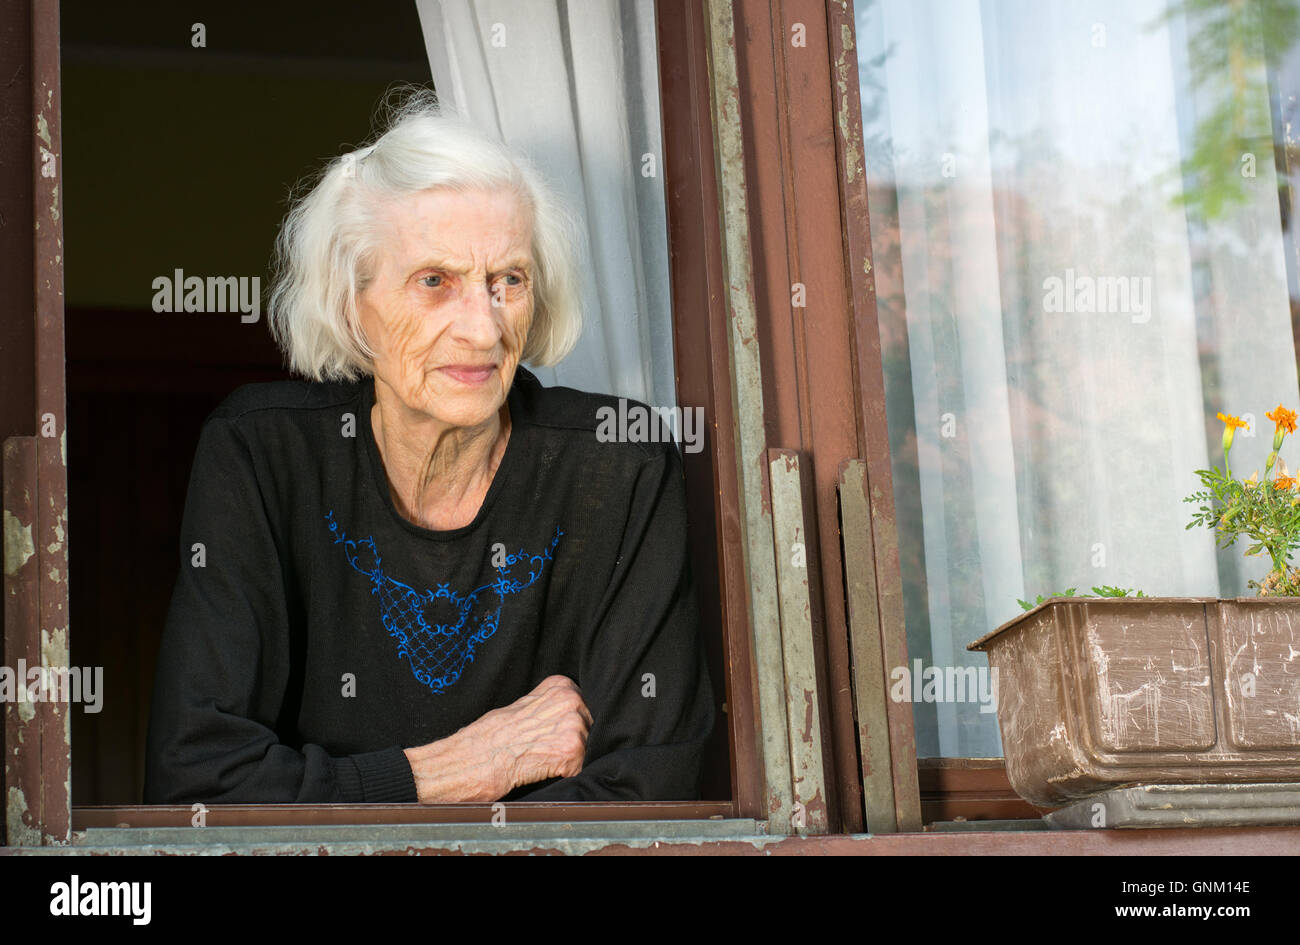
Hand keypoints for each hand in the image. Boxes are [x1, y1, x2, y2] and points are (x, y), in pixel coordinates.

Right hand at [403, 675, 592, 803]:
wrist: (470, 758)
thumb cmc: (491, 736)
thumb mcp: (524, 706)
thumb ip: (551, 707)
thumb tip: (575, 716)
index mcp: (560, 685)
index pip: (585, 709)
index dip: (571, 727)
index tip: (552, 735)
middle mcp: (570, 699)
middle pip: (592, 728)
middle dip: (574, 744)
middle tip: (543, 750)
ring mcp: (572, 724)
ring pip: (588, 749)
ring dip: (569, 761)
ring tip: (540, 759)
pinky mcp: (571, 750)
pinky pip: (581, 768)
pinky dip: (565, 776)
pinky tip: (542, 770)